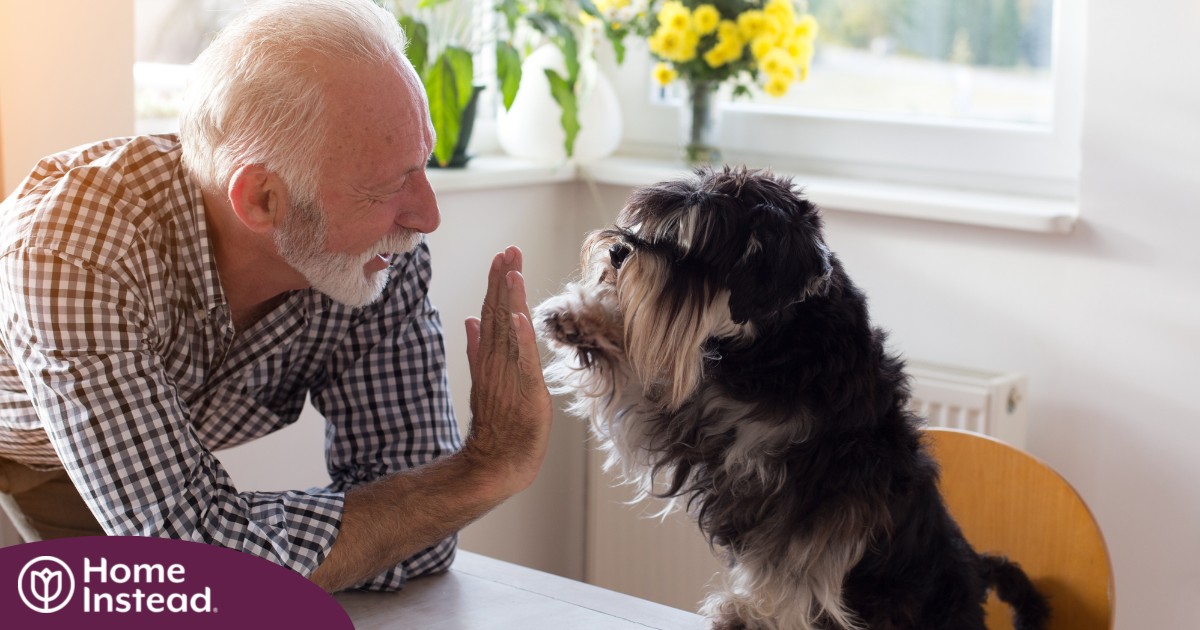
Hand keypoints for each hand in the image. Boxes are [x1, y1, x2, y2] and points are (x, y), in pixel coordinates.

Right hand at [463, 246, 553, 498]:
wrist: (498, 458)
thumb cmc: (497, 422)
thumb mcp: (484, 379)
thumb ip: (476, 349)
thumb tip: (470, 320)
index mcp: (490, 354)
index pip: (493, 311)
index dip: (498, 282)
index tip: (503, 256)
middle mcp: (497, 359)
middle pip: (499, 312)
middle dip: (504, 280)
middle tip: (509, 251)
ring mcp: (508, 372)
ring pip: (509, 328)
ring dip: (511, 299)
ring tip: (512, 270)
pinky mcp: (523, 388)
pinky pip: (522, 358)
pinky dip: (521, 337)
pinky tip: (520, 316)